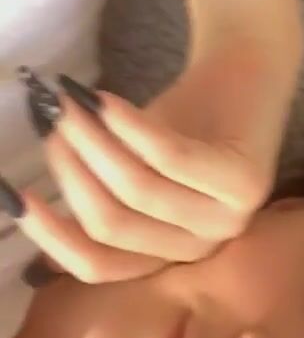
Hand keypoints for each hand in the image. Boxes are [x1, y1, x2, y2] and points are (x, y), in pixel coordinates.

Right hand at [14, 50, 291, 283]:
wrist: (246, 71)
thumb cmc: (181, 123)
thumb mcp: (128, 167)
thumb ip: (90, 199)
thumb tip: (28, 221)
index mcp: (165, 257)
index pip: (100, 266)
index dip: (51, 235)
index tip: (14, 195)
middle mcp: (199, 249)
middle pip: (113, 226)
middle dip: (70, 171)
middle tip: (50, 122)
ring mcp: (229, 219)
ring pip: (136, 191)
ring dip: (91, 142)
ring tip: (68, 101)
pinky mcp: (246, 182)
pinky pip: (171, 159)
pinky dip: (128, 128)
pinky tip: (102, 99)